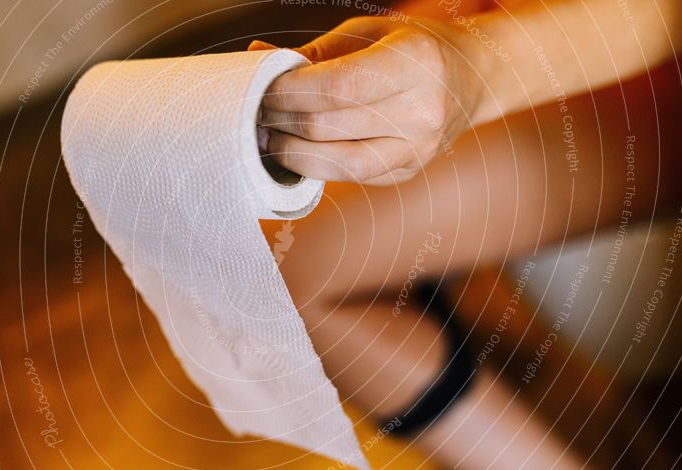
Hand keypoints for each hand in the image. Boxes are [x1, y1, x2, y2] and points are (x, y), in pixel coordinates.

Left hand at [249, 16, 488, 184]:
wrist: (472, 77)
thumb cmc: (412, 47)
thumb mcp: (369, 33)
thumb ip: (315, 53)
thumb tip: (256, 60)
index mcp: (416, 62)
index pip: (336, 87)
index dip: (288, 93)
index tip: (263, 90)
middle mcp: (423, 111)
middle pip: (329, 127)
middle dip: (281, 121)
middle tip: (258, 114)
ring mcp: (419, 149)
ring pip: (337, 164)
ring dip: (292, 154)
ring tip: (269, 138)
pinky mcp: (407, 173)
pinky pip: (351, 177)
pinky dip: (316, 167)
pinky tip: (297, 153)